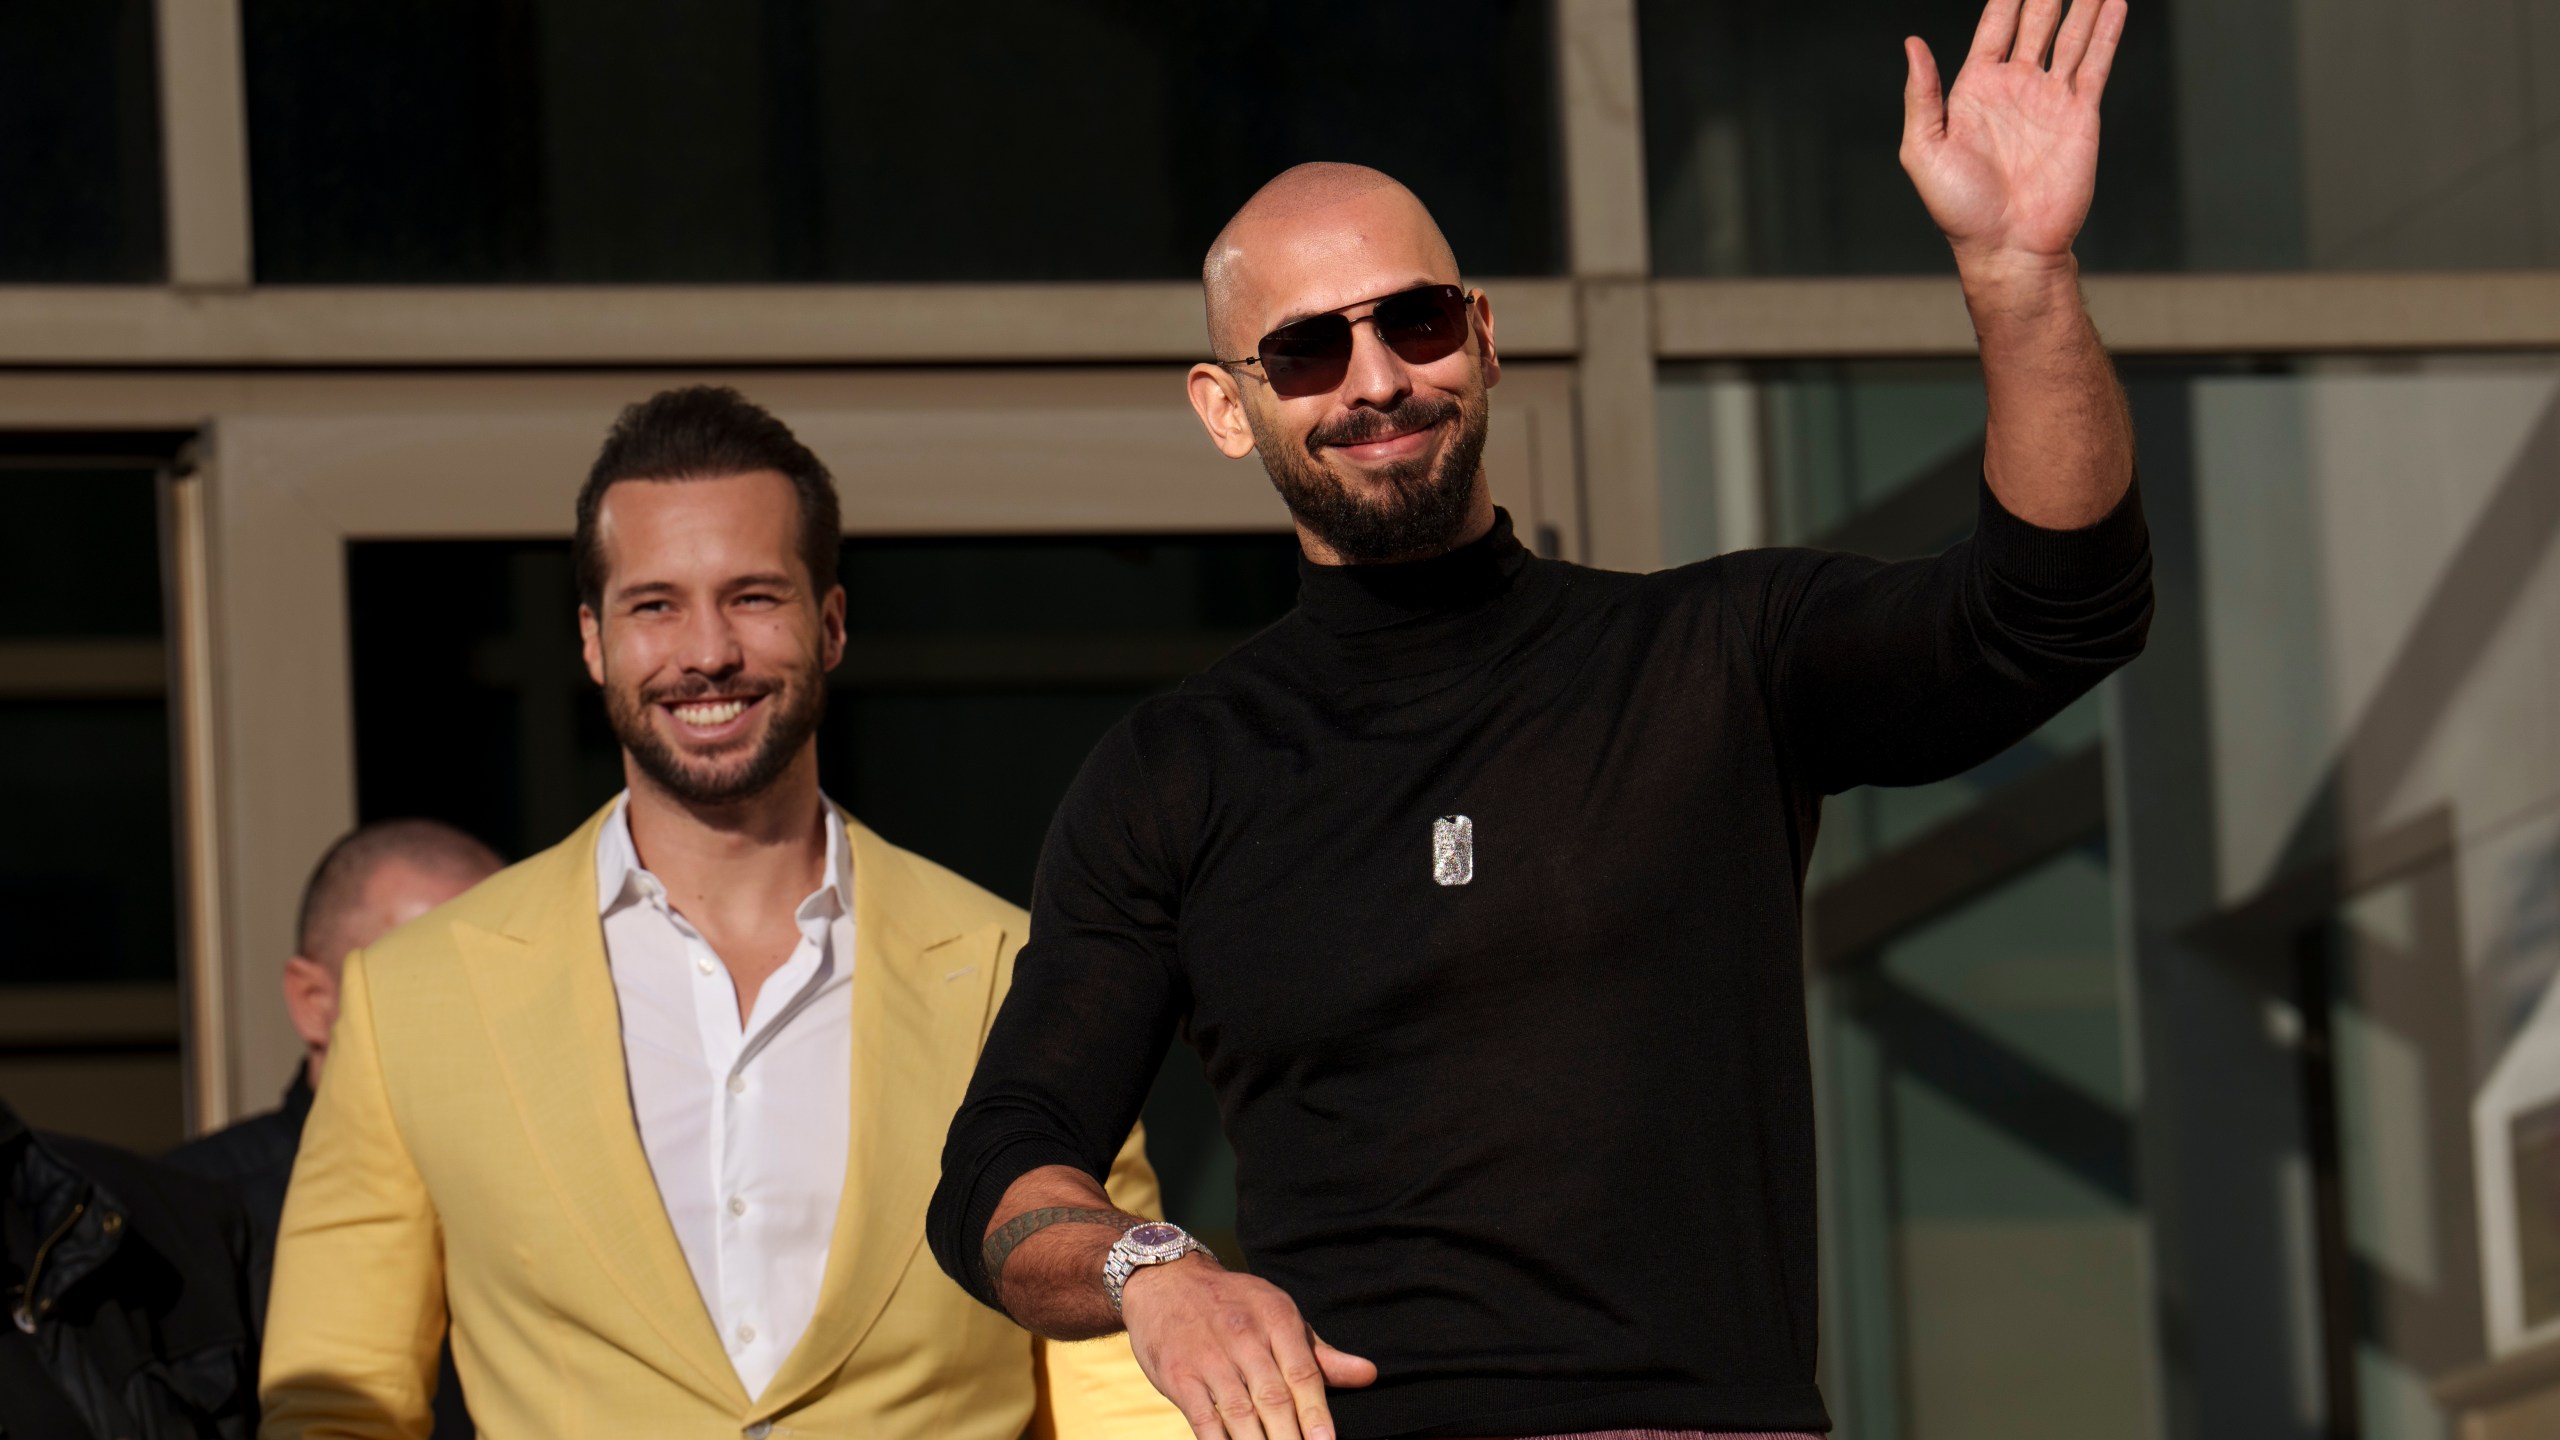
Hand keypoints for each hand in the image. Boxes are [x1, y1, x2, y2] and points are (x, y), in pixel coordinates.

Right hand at [1120, 1255, 1376, 1439]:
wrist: (1165, 1280)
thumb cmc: (1233, 1304)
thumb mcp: (1278, 1314)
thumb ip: (1321, 1354)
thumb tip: (1369, 1374)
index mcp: (1276, 1320)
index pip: (1303, 1374)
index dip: (1317, 1414)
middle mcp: (1244, 1338)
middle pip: (1274, 1399)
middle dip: (1291, 1438)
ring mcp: (1209, 1359)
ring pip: (1240, 1414)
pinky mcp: (1180, 1376)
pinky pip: (1203, 1419)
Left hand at [1901, 0, 2128, 281]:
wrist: (2009, 248)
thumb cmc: (1959, 210)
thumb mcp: (1924, 151)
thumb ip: (1922, 96)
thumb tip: (1912, 44)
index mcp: (1975, 89)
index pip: (1995, 26)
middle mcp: (2015, 87)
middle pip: (2036, 21)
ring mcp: (2050, 99)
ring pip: (2071, 35)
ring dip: (2084, 3)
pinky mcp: (2081, 116)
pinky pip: (2095, 63)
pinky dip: (2107, 32)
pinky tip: (2115, 3)